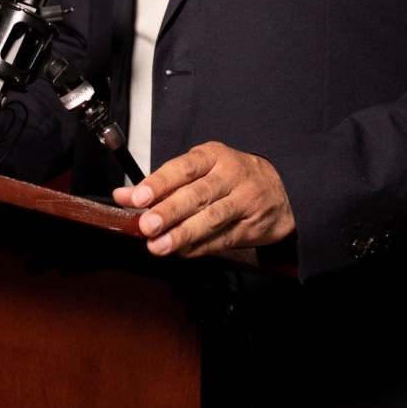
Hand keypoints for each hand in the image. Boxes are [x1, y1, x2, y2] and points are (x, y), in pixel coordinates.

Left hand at [112, 141, 294, 258]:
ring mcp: (244, 201)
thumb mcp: (199, 170)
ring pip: (211, 218)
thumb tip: (123, 196)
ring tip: (158, 246)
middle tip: (146, 225)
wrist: (283, 190)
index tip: (137, 197)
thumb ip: (161, 184)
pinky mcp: (251, 226)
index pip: (184, 167)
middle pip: (198, 194)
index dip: (159, 182)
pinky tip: (181, 252)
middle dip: (169, 211)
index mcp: (214, 156)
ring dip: (182, 234)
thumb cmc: (232, 178)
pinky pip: (222, 239)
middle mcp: (231, 175)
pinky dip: (199, 248)